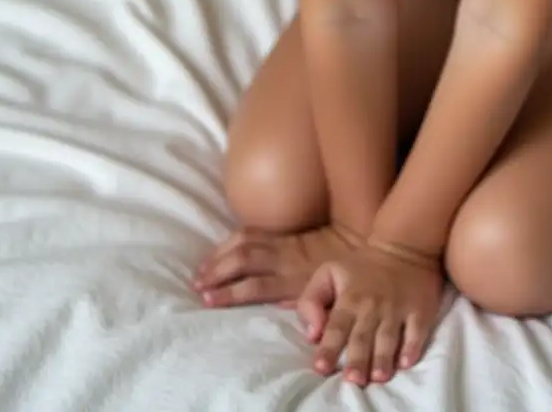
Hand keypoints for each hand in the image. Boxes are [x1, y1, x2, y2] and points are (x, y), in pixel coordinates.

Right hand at [192, 222, 361, 308]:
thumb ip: (302, 307)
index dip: (231, 293)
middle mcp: (283, 259)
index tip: (208, 299)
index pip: (255, 286)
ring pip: (244, 242)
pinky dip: (231, 240)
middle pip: (244, 260)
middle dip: (217, 271)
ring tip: (201, 269)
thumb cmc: (338, 277)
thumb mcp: (323, 297)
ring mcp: (281, 242)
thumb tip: (289, 320)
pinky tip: (218, 250)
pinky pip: (252, 231)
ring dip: (219, 255)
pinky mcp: (281, 232)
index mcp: (293, 279)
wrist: (354, 234)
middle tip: (197, 284)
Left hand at [297, 240, 443, 385]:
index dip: (328, 348)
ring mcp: (398, 309)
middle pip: (363, 337)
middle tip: (353, 380)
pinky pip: (417, 331)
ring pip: (389, 337)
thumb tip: (312, 334)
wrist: (403, 246)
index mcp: (349, 298)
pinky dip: (412, 347)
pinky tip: (406, 362)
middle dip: (358, 359)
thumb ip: (311, 300)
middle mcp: (373, 306)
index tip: (321, 368)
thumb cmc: (361, 267)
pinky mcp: (420, 310)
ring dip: (383, 358)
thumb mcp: (328, 272)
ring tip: (378, 377)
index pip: (336, 327)